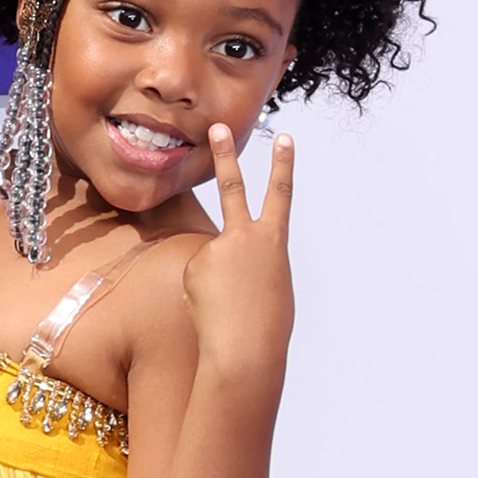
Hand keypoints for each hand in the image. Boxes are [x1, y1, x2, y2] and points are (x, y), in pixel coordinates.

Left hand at [186, 123, 295, 385]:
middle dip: (225, 156)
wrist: (246, 349)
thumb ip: (251, 263)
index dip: (283, 165)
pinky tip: (213, 309)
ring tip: (229, 306)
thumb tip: (224, 261)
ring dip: (216, 282)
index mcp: (273, 242)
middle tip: (216, 128)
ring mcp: (216, 248)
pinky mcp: (194, 265)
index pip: (280, 194)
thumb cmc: (266, 326)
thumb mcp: (270, 286)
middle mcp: (244, 237)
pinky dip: (202, 293)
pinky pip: (196, 276)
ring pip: (211, 258)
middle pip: (232, 187)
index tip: (284, 137)